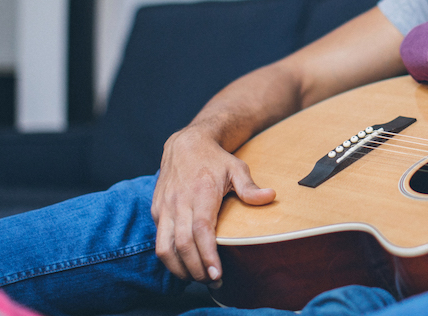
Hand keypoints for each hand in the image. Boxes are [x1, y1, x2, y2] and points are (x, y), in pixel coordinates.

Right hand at [151, 125, 275, 284]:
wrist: (185, 144)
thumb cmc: (214, 159)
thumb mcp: (237, 168)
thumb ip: (250, 187)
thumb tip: (270, 196)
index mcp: (201, 193)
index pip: (201, 231)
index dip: (207, 255)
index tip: (217, 274)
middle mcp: (179, 202)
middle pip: (182, 245)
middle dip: (196, 269)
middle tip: (212, 283)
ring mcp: (165, 207)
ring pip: (164, 247)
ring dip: (179, 268)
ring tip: (197, 279)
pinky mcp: (157, 211)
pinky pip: (159, 240)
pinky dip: (170, 257)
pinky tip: (185, 265)